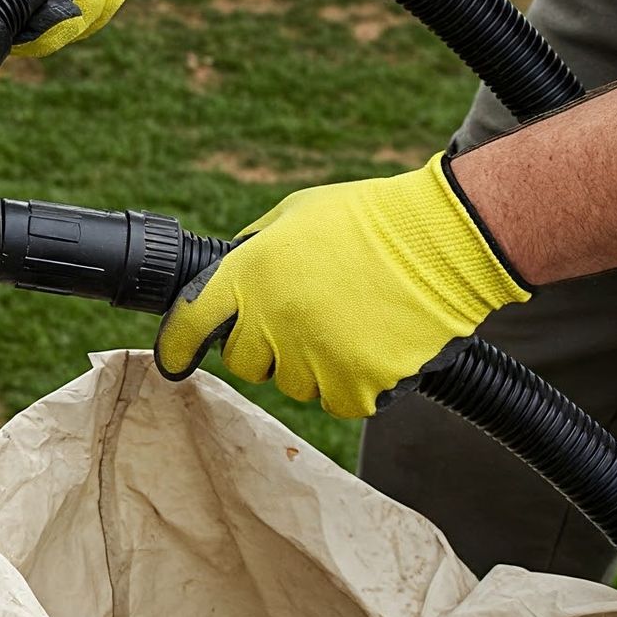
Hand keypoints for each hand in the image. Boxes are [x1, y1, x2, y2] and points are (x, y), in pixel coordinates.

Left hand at [155, 154, 530, 418]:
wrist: (443, 240)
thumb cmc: (367, 220)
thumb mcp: (291, 216)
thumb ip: (250, 251)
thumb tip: (225, 281)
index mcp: (249, 275)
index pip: (191, 322)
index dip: (176, 345)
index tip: (173, 358)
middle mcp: (273, 320)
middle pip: (244, 361)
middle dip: (262, 345)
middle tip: (301, 317)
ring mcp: (315, 357)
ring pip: (292, 384)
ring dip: (310, 363)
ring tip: (347, 320)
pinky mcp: (358, 386)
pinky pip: (338, 400)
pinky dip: (351, 382)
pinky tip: (371, 345)